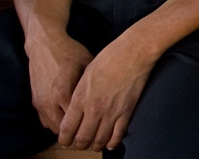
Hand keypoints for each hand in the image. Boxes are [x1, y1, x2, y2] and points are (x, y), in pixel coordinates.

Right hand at [25, 33, 93, 134]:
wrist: (44, 44)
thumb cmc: (69, 52)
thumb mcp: (87, 64)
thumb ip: (94, 83)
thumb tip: (109, 95)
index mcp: (64, 93)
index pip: (77, 120)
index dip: (89, 125)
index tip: (99, 126)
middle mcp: (49, 102)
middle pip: (64, 129)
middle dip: (77, 132)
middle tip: (90, 130)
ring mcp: (40, 103)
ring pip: (53, 128)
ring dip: (65, 129)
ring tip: (79, 127)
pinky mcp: (35, 101)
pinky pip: (45, 121)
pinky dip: (55, 123)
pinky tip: (67, 118)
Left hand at [57, 32, 154, 150]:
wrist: (133, 51)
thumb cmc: (109, 57)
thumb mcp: (85, 74)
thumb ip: (79, 94)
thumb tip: (75, 109)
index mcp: (80, 98)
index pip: (66, 129)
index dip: (64, 138)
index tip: (66, 139)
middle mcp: (94, 108)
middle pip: (82, 139)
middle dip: (78, 144)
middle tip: (79, 143)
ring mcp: (111, 111)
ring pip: (100, 140)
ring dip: (95, 146)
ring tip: (94, 144)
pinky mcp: (127, 111)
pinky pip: (118, 135)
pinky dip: (113, 143)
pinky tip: (110, 143)